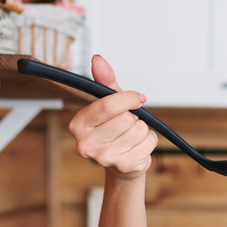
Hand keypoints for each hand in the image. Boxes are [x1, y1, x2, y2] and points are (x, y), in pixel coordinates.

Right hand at [67, 54, 158, 179]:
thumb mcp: (109, 102)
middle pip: (126, 119)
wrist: (120, 163)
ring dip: (142, 130)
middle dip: (133, 117)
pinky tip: (137, 147)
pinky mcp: (122, 167)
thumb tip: (98, 59)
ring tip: (131, 136)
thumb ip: (105, 81)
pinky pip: (148, 143)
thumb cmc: (114, 128)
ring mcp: (104, 158)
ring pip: (139, 130)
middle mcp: (86, 144)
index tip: (136, 98)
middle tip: (126, 125)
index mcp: (78, 124)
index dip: (127, 99)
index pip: (107, 106)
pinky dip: (149, 142)